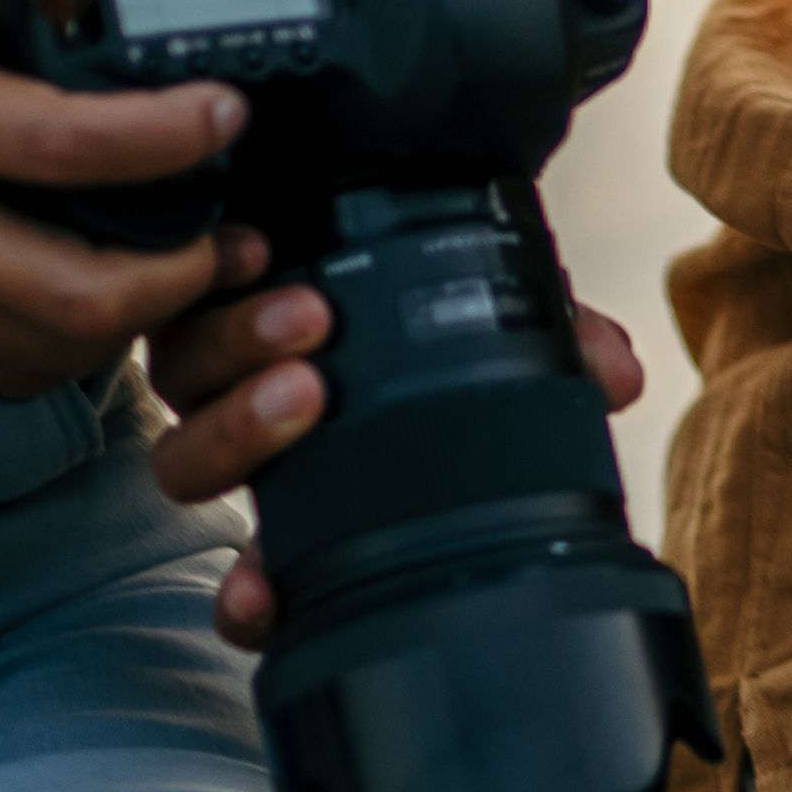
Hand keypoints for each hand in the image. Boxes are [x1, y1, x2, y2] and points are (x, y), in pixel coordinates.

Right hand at [0, 0, 241, 394]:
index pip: (68, 148)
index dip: (169, 138)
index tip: (228, 113)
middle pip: (71, 293)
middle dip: (180, 275)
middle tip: (231, 234)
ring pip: (43, 351)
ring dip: (138, 321)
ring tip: (188, 269)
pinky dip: (68, 350)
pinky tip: (107, 301)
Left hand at [150, 267, 645, 648]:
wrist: (372, 194)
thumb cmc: (427, 287)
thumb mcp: (500, 325)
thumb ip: (555, 352)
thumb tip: (620, 376)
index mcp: (310, 477)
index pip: (264, 572)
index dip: (252, 597)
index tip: (261, 597)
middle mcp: (242, 426)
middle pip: (196, 467)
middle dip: (247, 436)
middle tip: (312, 393)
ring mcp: (204, 355)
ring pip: (183, 382)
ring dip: (237, 352)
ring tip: (306, 312)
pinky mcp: (185, 277)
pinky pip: (171, 285)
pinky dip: (210, 271)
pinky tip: (256, 245)